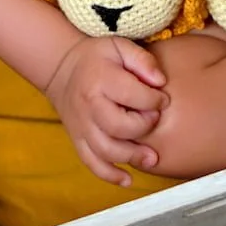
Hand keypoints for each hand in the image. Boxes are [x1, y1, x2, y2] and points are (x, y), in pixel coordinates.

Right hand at [44, 36, 169, 185]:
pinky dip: (109, 175)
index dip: (155, 100)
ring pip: (106, 150)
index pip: (133, 95)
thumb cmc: (96, 57)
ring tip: (151, 158)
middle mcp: (89, 105)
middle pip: (119, 126)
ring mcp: (81, 125)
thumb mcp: (119, 46)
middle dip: (144, 127)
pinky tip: (127, 179)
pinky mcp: (77, 139)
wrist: (62, 68)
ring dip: (131, 157)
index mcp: (100, 79)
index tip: (163, 99)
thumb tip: (160, 82)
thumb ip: (142, 60)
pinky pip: (91, 162)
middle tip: (154, 119)